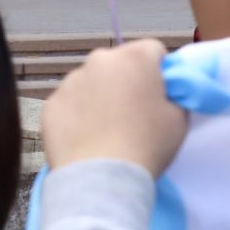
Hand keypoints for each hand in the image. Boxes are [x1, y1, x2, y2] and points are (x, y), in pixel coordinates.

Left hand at [42, 39, 186, 177]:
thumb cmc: (146, 146)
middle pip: (119, 63)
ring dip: (99, 96)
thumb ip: (174, 95)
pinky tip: (86, 140)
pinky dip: (77, 115)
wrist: (101, 179)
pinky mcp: (51, 103)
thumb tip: (164, 91)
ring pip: (91, 82)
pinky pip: (70, 103)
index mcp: (135, 57)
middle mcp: (100, 59)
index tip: (158, 95)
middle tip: (133, 115)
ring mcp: (71, 80)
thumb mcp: (178, 120)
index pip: (153, 50)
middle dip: (126, 81)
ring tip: (106, 132)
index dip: (159, 72)